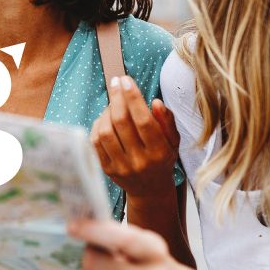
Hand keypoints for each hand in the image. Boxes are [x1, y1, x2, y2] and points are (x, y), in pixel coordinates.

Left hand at [69, 217, 193, 269]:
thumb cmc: (157, 266)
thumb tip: (82, 228)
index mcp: (156, 253)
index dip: (93, 231)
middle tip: (93, 252)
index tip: (73, 226)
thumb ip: (119, 237)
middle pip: (96, 264)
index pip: (122, 240)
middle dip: (88, 255)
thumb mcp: (147, 245)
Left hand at [90, 76, 178, 197]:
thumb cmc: (162, 158)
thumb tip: (155, 102)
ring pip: (106, 131)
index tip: (126, 80)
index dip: (133, 98)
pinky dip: (98, 125)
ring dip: (107, 111)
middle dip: (117, 98)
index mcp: (159, 152)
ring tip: (113, 103)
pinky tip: (105, 117)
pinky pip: (96, 142)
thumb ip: (167, 121)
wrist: (150, 189)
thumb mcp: (173, 141)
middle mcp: (140, 161)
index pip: (144, 121)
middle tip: (116, 82)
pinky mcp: (107, 169)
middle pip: (122, 123)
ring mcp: (121, 167)